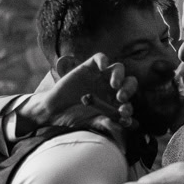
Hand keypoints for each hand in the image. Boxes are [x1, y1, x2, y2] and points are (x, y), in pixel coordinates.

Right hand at [19, 53, 136, 136]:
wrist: (54, 112)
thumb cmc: (74, 119)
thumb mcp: (92, 122)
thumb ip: (109, 123)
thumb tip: (128, 126)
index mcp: (115, 103)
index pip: (129, 103)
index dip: (129, 109)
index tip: (124, 116)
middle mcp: (111, 89)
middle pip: (129, 83)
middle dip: (129, 90)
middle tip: (122, 98)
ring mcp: (100, 77)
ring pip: (118, 69)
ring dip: (120, 76)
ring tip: (115, 85)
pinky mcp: (89, 67)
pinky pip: (100, 58)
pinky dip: (104, 60)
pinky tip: (103, 67)